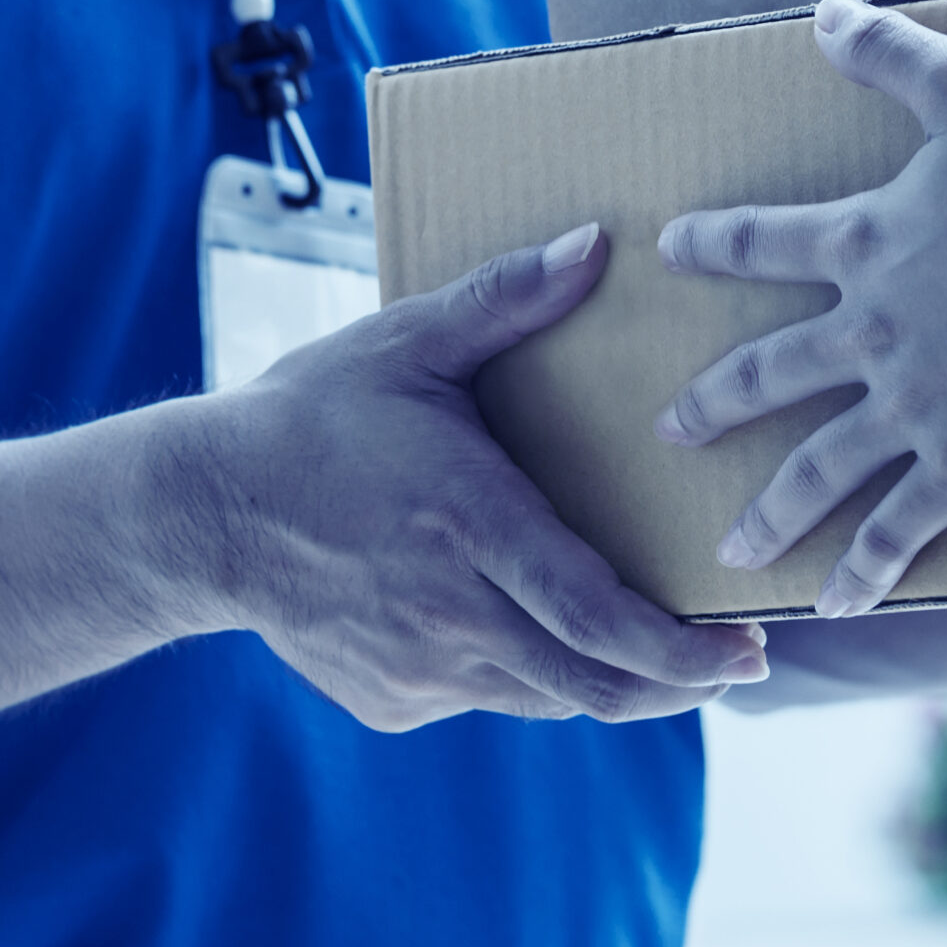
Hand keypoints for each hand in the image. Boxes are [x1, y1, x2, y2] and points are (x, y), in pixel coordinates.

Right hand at [192, 224, 769, 728]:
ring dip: (610, 678)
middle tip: (737, 662)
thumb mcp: (406, 344)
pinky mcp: (393, 702)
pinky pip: (488, 695)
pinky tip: (533, 624)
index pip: (595, 618)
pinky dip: (530, 670)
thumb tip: (599, 244)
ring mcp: (418, 669)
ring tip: (655, 642)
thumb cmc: (311, 416)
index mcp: (470, 527)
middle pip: (591, 684)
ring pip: (548, 697)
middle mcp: (450, 614)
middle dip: (678, 683)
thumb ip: (506, 300)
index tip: (747, 651)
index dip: (680, 651)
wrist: (199, 513)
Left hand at [655, 0, 946, 616]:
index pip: (765, 240)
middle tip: (671, 431)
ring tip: (729, 552)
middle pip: (770, 373)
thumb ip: (897, 57)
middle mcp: (868, 334)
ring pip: (818, 467)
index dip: (714, 241)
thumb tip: (823, 12)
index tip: (669, 248)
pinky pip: (897, 529)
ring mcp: (910, 409)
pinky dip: (864, 572)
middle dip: (716, 403)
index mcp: (868, 243)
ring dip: (770, 510)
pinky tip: (833, 608)